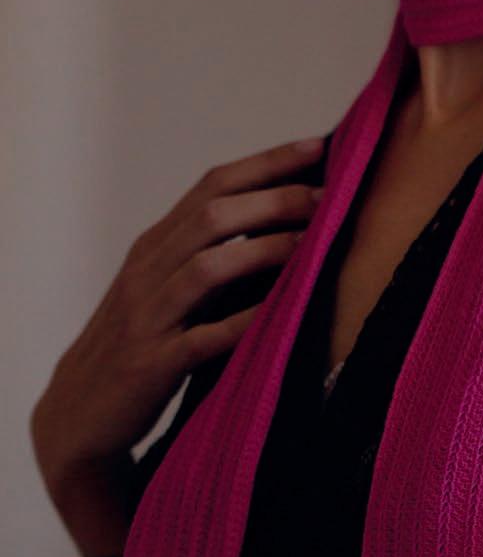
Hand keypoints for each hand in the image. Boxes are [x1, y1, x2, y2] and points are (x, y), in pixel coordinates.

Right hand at [30, 135, 327, 478]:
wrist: (80, 410)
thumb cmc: (144, 342)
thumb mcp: (170, 287)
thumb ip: (213, 253)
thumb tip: (288, 221)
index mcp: (155, 245)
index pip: (212, 186)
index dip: (265, 164)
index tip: (317, 145)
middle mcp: (148, 270)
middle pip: (213, 217)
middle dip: (275, 200)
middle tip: (329, 196)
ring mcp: (149, 316)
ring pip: (208, 267)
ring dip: (264, 250)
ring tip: (314, 242)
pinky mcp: (153, 364)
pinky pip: (203, 338)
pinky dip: (243, 322)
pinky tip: (280, 312)